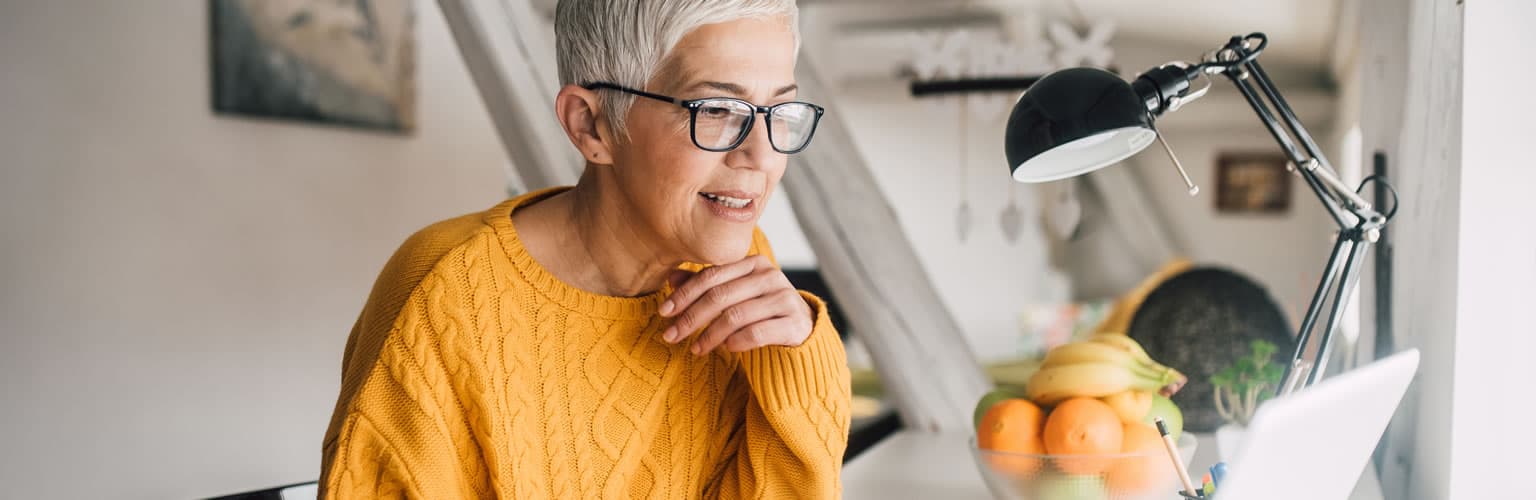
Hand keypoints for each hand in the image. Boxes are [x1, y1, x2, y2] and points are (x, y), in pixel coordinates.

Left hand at [658, 254, 814, 354]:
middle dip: (691, 317)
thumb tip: (671, 279)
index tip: (664, 312)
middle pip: (720, 296)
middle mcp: (771, 276)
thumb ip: (706, 286)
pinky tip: (725, 349)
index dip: (685, 294)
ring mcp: (785, 298)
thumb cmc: (761, 311)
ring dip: (709, 335)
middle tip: (671, 335)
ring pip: (736, 315)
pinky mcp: (794, 323)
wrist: (802, 330)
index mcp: (754, 263)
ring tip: (695, 349)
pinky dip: (735, 342)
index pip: (711, 276)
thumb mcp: (734, 295)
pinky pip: (757, 333)